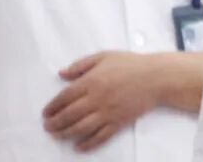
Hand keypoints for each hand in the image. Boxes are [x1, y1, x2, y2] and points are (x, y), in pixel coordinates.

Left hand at [42, 51, 160, 152]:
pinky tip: (79, 146)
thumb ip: (81, 64)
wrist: (157, 77)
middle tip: (47, 127)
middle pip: (69, 115)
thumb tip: (61, 73)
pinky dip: (87, 144)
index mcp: (91, 80)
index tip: (45, 113)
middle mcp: (96, 98)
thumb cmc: (131, 64)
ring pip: (80, 128)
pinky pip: (100, 137)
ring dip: (65, 134)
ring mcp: (107, 112)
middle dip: (54, 123)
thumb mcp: (105, 56)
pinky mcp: (118, 122)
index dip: (52, 106)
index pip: (64, 97)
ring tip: (57, 136)